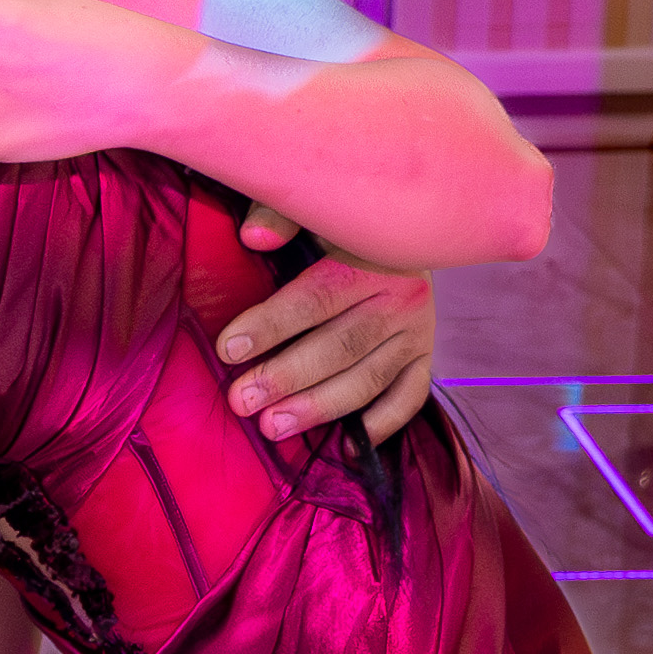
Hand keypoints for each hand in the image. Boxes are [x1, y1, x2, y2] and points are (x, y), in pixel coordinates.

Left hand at [220, 201, 432, 446]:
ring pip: (369, 379)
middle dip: (287, 376)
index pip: (315, 298)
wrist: (411, 226)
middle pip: (340, 346)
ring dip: (320, 407)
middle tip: (242, 401)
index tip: (228, 348)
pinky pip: (408, 398)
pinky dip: (382, 425)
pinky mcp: (425, 357)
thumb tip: (253, 237)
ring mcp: (417, 333)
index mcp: (371, 257)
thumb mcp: (312, 207)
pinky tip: (348, 447)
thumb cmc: (340, 221)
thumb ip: (280, 215)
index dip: (271, 325)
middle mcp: (401, 298)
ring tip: (273, 427)